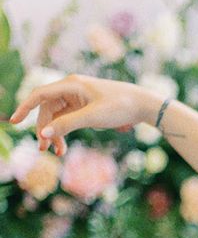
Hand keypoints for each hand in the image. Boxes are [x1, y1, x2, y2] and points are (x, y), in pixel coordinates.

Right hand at [9, 74, 161, 156]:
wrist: (143, 105)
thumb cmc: (120, 107)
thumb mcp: (92, 118)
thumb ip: (67, 124)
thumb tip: (44, 134)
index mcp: (71, 84)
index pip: (40, 95)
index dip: (25, 108)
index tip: (13, 122)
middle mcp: (72, 88)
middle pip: (47, 109)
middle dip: (45, 129)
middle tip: (45, 150)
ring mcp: (78, 98)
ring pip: (57, 116)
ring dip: (55, 133)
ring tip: (58, 153)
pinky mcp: (85, 107)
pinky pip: (68, 119)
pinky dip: (65, 131)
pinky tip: (64, 146)